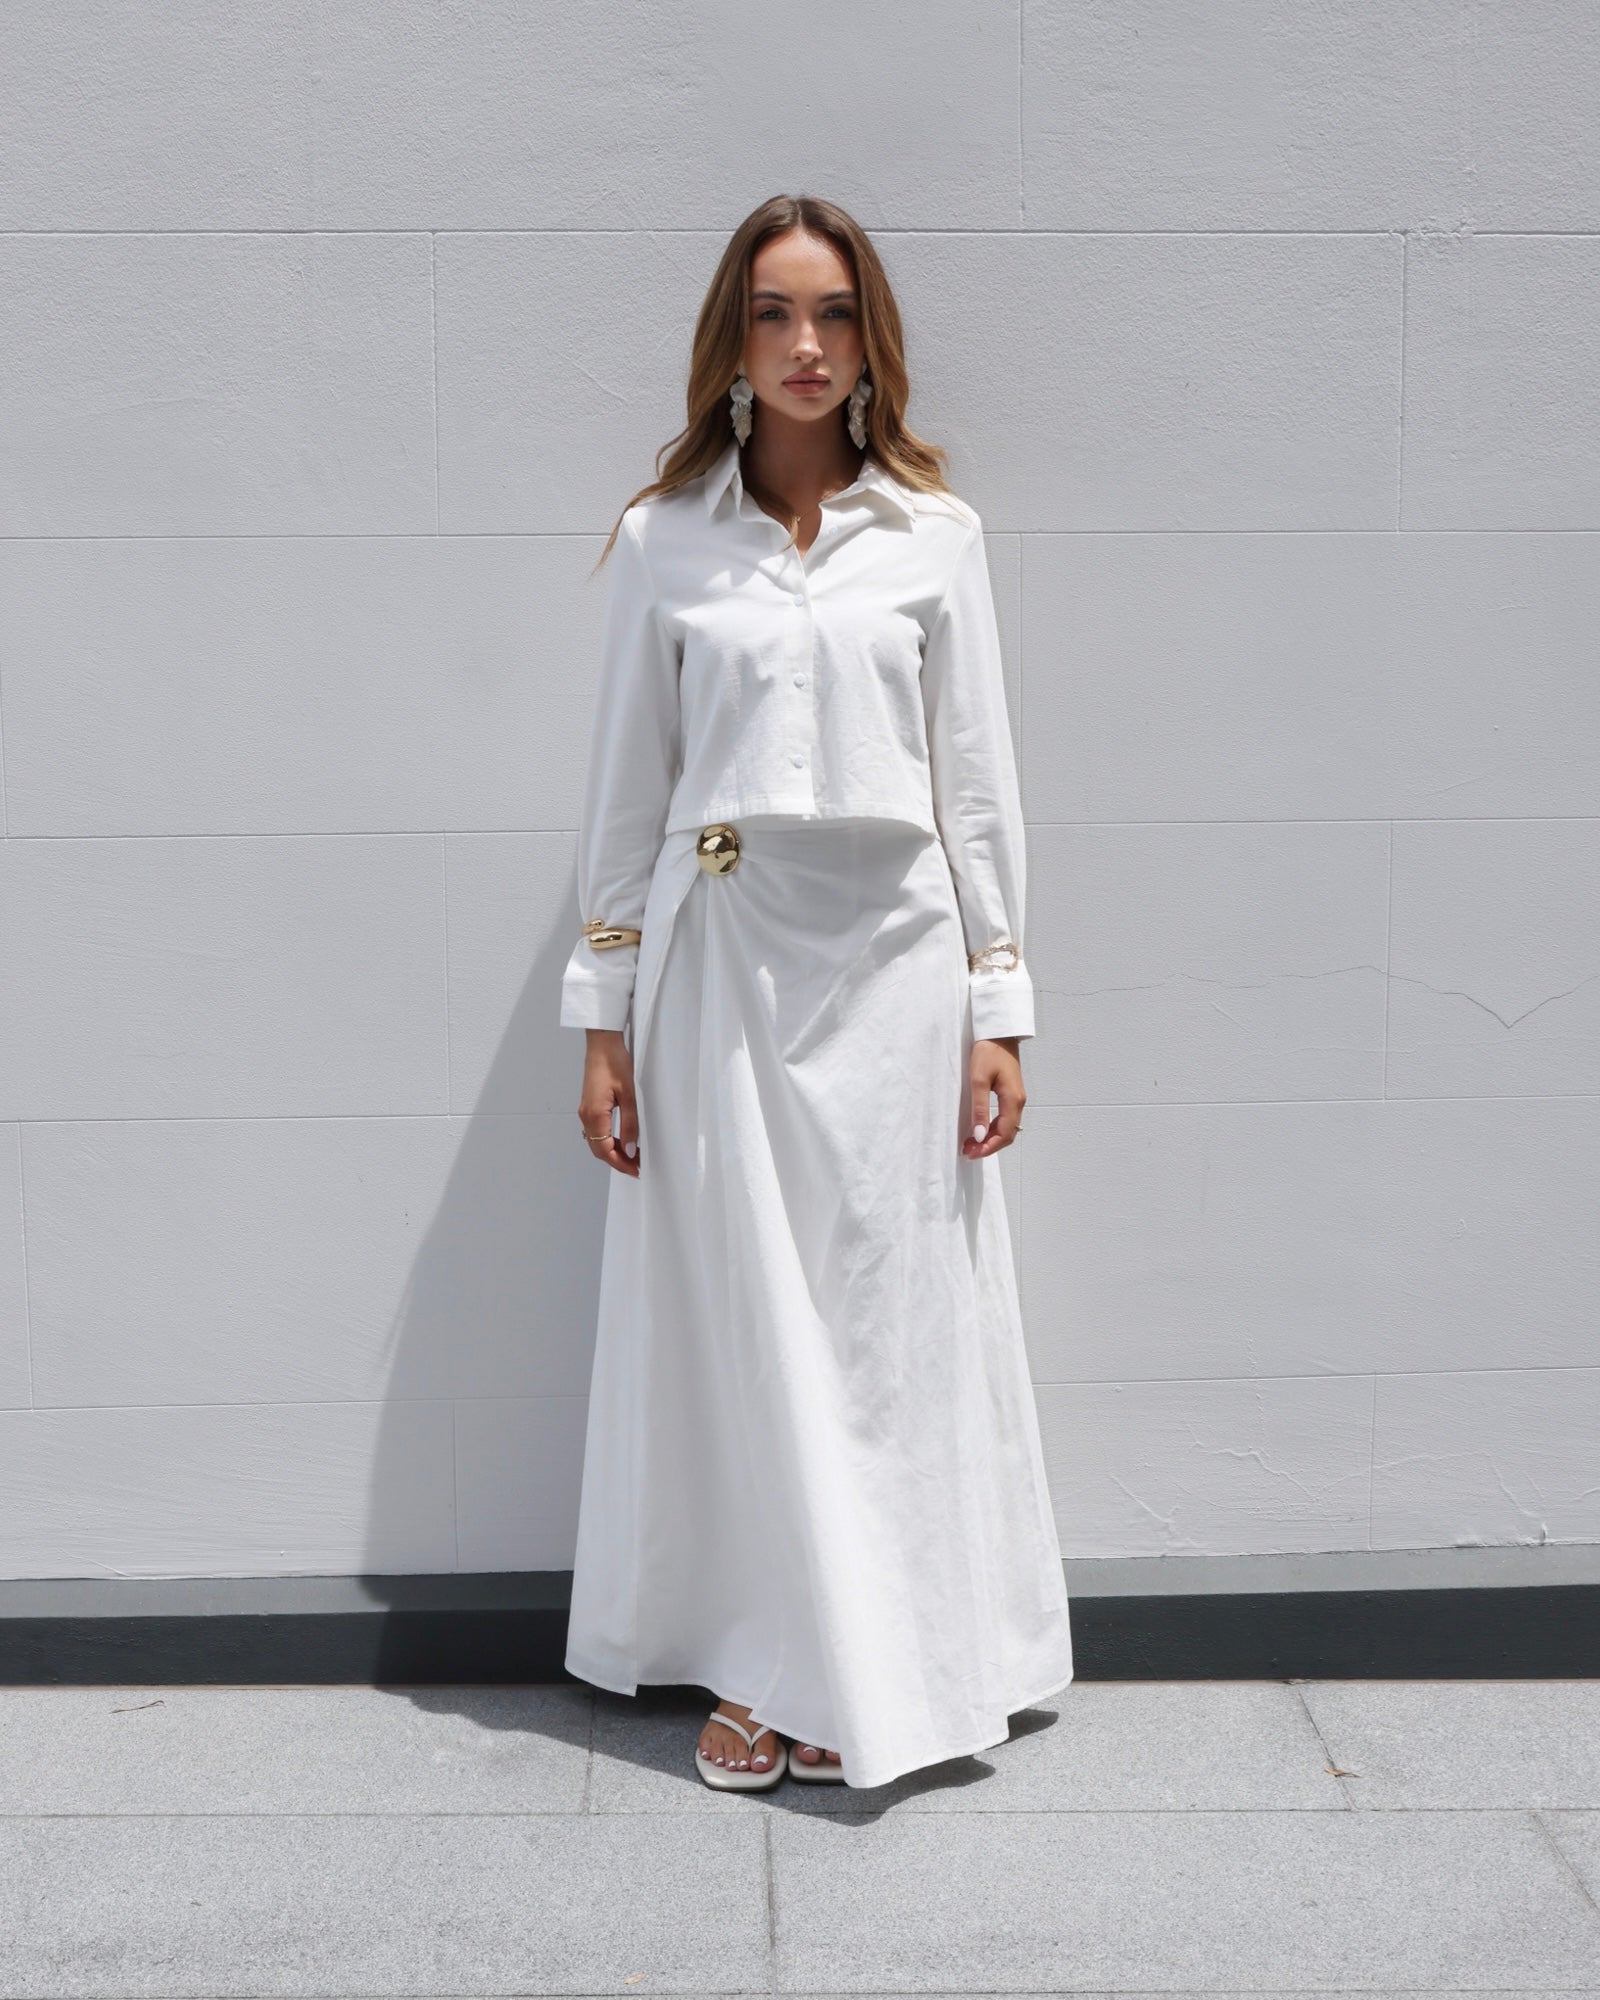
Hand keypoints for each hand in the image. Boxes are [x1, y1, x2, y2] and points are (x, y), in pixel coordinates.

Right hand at [578, 1029, 639, 1175]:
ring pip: (596, 1141)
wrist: (602, 1042)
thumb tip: (630, 1150)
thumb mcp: (629, 1095)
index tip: (636, 1170)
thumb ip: (630, 1124)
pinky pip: (596, 1131)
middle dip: (617, 1161)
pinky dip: (608, 1141)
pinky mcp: (588, 1105)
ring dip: (612, 1152)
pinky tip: (622, 1140)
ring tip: (632, 1156)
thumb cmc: (614, 1062)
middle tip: (636, 1167)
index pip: (605, 1150)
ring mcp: (585, 1111)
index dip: (620, 1163)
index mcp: (594, 1115)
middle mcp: (585, 1115)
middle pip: (598, 1149)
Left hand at [963, 1036, 1023, 1157]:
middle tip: (968, 1151)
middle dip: (989, 1146)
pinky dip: (993, 1128)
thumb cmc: (988, 1052)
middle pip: (1008, 1134)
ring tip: (971, 1143)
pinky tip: (979, 1129)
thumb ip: (979, 1109)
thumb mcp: (978, 1080)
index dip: (988, 1147)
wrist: (998, 1032)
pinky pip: (1005, 1118)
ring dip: (991, 1138)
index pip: (1004, 1133)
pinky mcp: (1011, 1093)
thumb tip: (979, 1135)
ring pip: (1007, 1127)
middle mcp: (1018, 1101)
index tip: (971, 1153)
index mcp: (1013, 1099)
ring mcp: (1016, 1098)